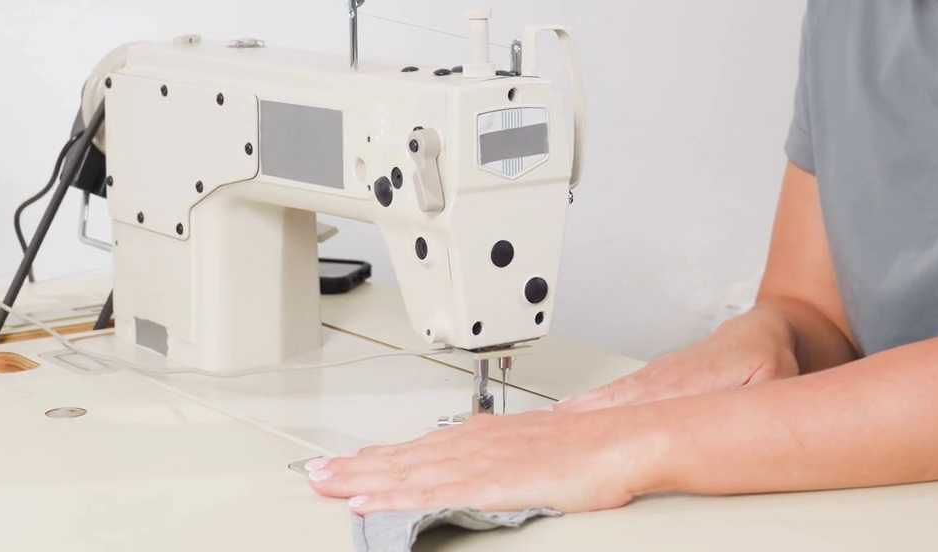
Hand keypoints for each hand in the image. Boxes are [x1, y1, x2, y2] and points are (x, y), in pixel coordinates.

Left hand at [304, 408, 658, 513]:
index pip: (418, 448)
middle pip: (402, 457)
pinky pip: (429, 492)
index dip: (378, 457)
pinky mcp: (488, 484)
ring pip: (406, 471)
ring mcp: (478, 462)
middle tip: (315, 473)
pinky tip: (369, 501)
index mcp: (484, 435)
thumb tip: (490, 461)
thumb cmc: (591, 445)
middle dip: (356, 465)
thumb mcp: (539, 443)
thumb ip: (507, 452)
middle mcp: (473, 443)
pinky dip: (394, 496)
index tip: (345, 462)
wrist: (621, 439)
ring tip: (326, 484)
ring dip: (362, 478)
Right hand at [556, 307, 797, 412]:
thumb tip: (740, 422)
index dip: (608, 423)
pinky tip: (565, 412)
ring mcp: (651, 378)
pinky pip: (610, 393)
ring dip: (573, 413)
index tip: (575, 436)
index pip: (637, 409)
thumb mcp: (772, 384)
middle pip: (610, 404)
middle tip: (539, 436)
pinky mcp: (649, 379)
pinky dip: (584, 404)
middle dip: (575, 421)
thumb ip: (755, 406)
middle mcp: (660, 380)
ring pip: (605, 397)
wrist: (760, 331)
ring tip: (540, 428)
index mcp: (685, 386)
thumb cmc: (767, 360)